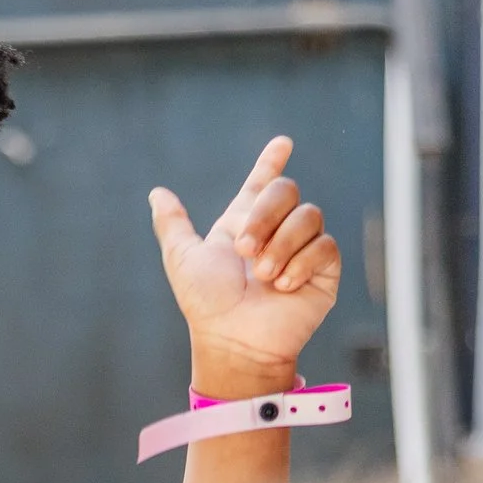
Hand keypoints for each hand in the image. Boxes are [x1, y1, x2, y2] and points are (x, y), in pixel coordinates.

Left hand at [149, 136, 341, 397]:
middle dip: (264, 216)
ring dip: (280, 245)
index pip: (262, 185)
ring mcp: (301, 249)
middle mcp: (275, 232)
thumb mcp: (183, 258)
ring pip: (309, 215)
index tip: (282, 143)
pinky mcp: (323, 270)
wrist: (234, 339)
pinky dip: (301, 263)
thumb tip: (157, 193)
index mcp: (243, 224)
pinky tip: (283, 286)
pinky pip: (325, 245)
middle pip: (286, 191)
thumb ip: (173, 224)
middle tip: (244, 251)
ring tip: (263, 277)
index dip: (271, 162)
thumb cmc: (206, 304)